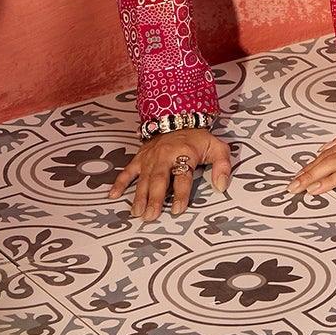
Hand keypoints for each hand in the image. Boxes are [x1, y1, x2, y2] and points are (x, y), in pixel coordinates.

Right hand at [109, 128, 230, 221]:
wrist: (179, 118)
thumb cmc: (198, 139)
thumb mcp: (217, 147)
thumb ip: (223, 166)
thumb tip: (221, 186)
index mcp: (185, 154)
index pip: (183, 176)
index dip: (181, 194)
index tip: (178, 209)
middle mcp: (165, 156)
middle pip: (159, 179)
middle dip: (154, 198)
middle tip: (151, 216)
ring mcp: (150, 157)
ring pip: (143, 178)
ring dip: (139, 196)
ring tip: (136, 212)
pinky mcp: (140, 157)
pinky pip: (128, 170)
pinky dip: (119, 182)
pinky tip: (113, 195)